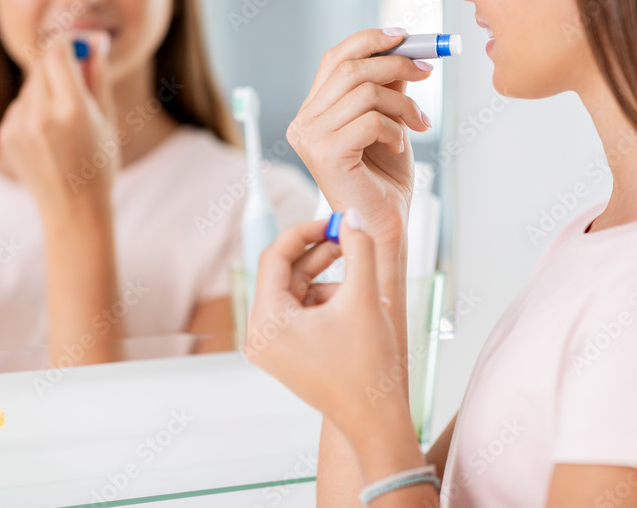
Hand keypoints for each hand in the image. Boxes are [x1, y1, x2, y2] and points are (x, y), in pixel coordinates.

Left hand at [0, 30, 116, 215]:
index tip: (80, 46)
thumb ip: (98, 75)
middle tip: (78, 82)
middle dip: (59, 65)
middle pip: (42, 64)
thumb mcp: (107, 118)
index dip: (69, 43)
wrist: (73, 210)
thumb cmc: (100, 164)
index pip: (58, 52)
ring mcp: (18, 126)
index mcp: (73, 110)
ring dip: (46, 89)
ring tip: (65, 121)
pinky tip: (49, 136)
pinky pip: (20, 105)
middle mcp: (41, 115)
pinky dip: (34, 109)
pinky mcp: (5, 135)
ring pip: (30, 85)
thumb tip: (97, 38)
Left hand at [245, 209, 407, 442]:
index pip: (275, 256)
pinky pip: (300, 313)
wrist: (376, 420)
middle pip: (284, 274)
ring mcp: (271, 348)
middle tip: (349, 238)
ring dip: (327, 280)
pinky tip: (355, 307)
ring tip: (361, 285)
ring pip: (295, 292)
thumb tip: (353, 216)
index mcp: (267, 321)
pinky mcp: (286, 355)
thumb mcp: (366, 296)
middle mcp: (259, 335)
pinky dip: (325, 302)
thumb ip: (359, 248)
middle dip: (319, 255)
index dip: (306, 232)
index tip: (334, 221)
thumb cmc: (368, 367)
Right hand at [287, 28, 432, 246]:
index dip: (369, 41)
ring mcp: (311, 138)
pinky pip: (371, 120)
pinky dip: (395, 128)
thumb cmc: (384, 180)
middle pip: (350, 68)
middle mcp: (303, 122)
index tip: (405, 37)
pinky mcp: (327, 154)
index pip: (334, 59)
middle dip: (395, 64)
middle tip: (427, 72)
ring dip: (403, 104)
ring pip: (365, 92)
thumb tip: (403, 49)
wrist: (385, 224)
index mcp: (313, 112)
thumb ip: (388, 87)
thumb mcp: (389, 121)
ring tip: (418, 123)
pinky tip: (399, 145)